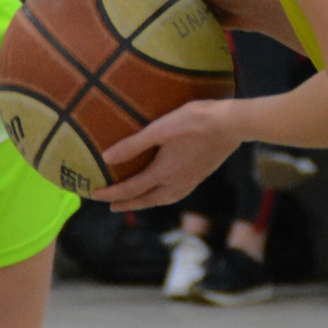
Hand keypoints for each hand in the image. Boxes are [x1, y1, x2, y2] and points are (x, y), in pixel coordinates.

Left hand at [96, 99, 241, 209]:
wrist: (231, 125)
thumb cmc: (194, 121)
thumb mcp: (160, 129)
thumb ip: (133, 144)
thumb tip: (106, 158)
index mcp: (163, 172)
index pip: (131, 188)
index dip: (112, 193)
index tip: (95, 195)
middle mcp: (175, 182)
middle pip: (146, 199)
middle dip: (127, 203)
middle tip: (112, 206)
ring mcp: (190, 181)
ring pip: (162, 200)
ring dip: (145, 203)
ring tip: (136, 202)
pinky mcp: (200, 176)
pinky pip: (176, 195)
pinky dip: (163, 198)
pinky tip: (166, 191)